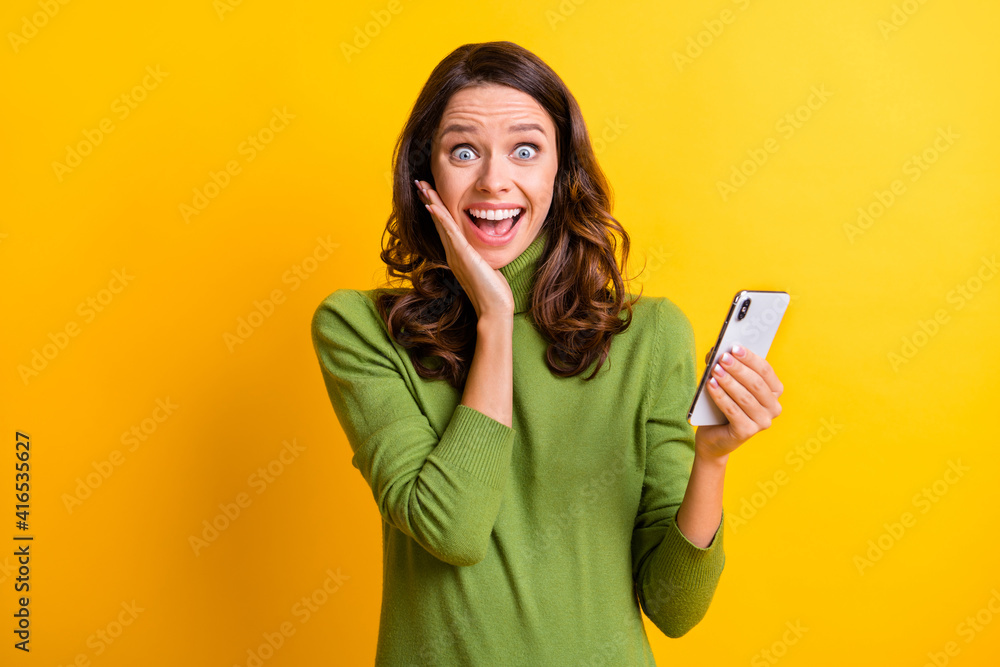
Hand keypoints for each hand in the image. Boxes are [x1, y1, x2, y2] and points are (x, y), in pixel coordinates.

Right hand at [415, 179, 514, 320]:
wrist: (493, 309)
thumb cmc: (493, 292)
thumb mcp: (485, 268)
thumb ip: (479, 258)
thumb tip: (481, 252)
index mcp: (457, 254)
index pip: (445, 225)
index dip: (436, 208)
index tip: (429, 192)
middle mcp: (452, 252)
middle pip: (438, 220)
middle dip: (429, 199)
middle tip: (419, 182)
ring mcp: (455, 254)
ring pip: (441, 222)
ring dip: (431, 202)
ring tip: (422, 186)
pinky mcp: (462, 255)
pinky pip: (449, 232)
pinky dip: (440, 217)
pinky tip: (432, 205)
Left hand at [694, 344, 783, 461]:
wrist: (714, 437)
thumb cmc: (722, 405)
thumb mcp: (725, 383)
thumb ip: (724, 367)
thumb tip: (717, 350)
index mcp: (774, 392)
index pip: (765, 371)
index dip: (750, 358)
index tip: (734, 347)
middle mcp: (773, 408)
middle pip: (756, 383)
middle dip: (738, 368)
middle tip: (723, 358)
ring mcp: (763, 422)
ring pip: (745, 397)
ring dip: (728, 381)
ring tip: (714, 370)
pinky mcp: (747, 432)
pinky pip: (733, 411)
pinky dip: (721, 396)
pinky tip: (710, 385)